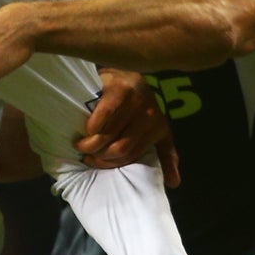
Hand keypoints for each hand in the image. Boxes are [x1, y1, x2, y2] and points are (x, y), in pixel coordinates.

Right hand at [79, 70, 179, 185]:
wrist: (123, 71)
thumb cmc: (136, 107)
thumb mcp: (155, 130)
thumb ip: (164, 154)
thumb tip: (174, 183)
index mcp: (159, 126)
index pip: (132, 155)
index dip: (111, 163)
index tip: (95, 162)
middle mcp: (150, 113)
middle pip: (120, 148)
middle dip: (100, 156)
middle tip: (87, 155)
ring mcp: (135, 99)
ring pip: (109, 135)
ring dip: (90, 144)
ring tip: (80, 144)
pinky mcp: (118, 88)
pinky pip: (101, 118)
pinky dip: (91, 128)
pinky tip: (85, 129)